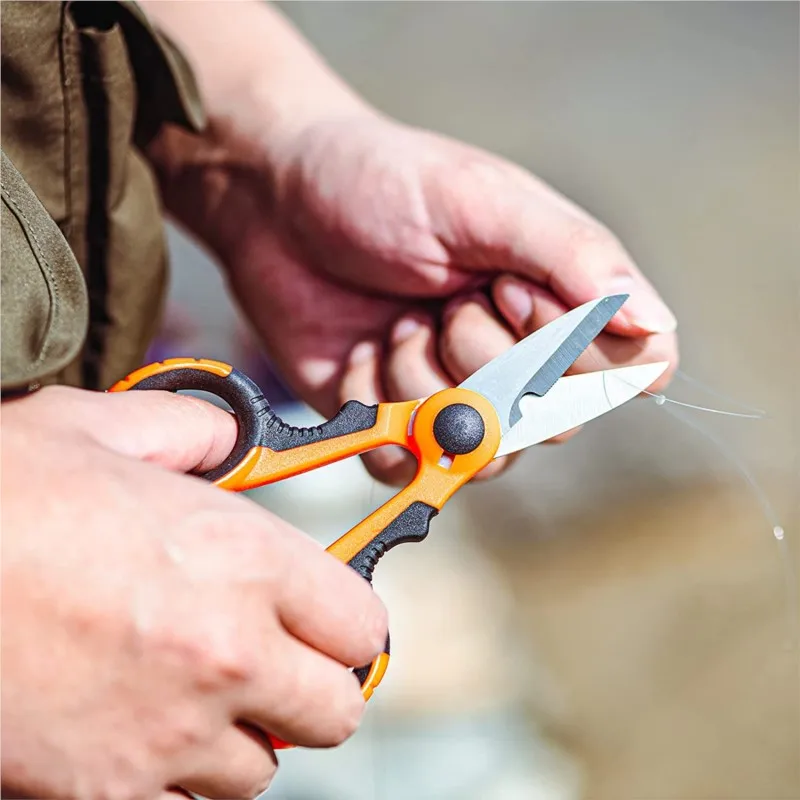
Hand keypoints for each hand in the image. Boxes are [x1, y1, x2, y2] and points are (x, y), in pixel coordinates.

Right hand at [1, 387, 386, 799]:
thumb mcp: (102, 427)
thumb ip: (193, 432)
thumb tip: (229, 442)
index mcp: (244, 559)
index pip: (361, 625)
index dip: (347, 621)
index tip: (325, 618)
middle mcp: (226, 654)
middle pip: (336, 711)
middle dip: (314, 688)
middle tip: (274, 661)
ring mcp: (168, 736)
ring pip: (261, 770)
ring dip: (244, 736)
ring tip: (194, 692)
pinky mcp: (103, 794)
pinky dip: (174, 780)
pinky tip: (136, 729)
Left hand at [220, 113, 678, 484]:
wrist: (273, 204)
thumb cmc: (381, 183)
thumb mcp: (484, 201)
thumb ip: (575, 258)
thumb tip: (655, 330)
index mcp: (557, 298)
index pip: (620, 370)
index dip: (564, 347)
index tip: (503, 289)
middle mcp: (517, 357)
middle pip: (548, 420)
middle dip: (481, 360)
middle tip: (436, 301)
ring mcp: (455, 398)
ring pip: (477, 450)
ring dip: (423, 384)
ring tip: (393, 323)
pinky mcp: (394, 428)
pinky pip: (408, 467)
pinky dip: (377, 416)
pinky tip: (359, 357)